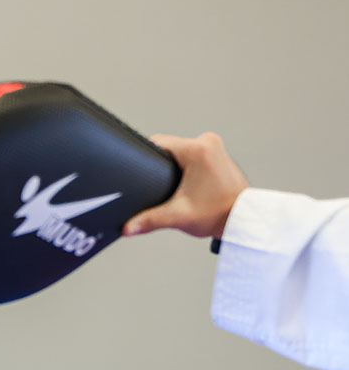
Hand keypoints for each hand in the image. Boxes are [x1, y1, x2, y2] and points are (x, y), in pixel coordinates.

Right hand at [122, 132, 248, 238]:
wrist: (243, 219)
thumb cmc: (218, 215)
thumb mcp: (178, 216)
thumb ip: (150, 220)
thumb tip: (127, 228)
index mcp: (198, 150)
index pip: (158, 142)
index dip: (146, 157)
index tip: (144, 172)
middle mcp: (208, 142)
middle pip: (169, 146)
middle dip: (161, 164)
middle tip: (165, 186)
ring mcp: (215, 145)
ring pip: (180, 149)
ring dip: (174, 164)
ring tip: (177, 185)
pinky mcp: (217, 151)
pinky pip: (191, 151)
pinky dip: (185, 164)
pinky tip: (186, 180)